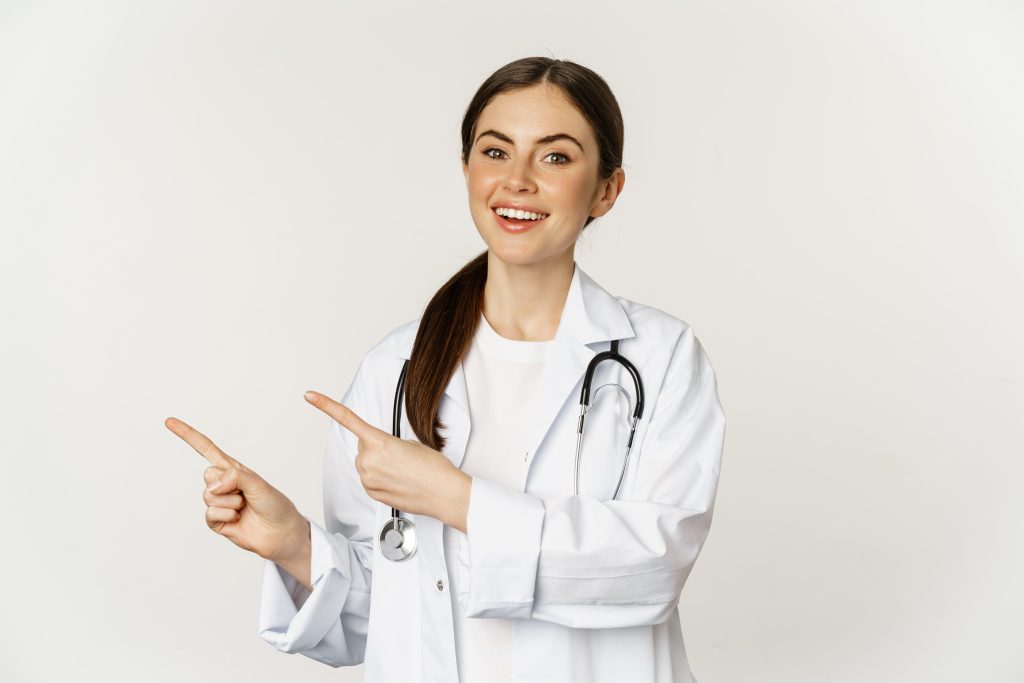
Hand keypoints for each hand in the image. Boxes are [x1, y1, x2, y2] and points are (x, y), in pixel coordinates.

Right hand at [165, 417, 309, 561]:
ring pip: (208, 496)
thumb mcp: (258, 483)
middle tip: (244, 493)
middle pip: (207, 474)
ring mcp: (218, 503)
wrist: (280, 532)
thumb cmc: (274, 505)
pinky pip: (209, 514)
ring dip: (230, 502)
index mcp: (232, 469)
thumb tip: (213, 485)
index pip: (206, 448)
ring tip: (244, 507)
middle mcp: (223, 484)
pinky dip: (225, 516)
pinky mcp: (216, 521)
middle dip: (226, 483)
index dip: (188, 435)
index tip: (169, 422)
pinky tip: (237, 519)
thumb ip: (235, 477)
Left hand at [303, 390, 470, 529]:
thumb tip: (381, 452)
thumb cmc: (434, 468)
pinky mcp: (372, 493)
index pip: (347, 419)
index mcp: (379, 442)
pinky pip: (369, 480)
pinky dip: (380, 479)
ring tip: (402, 471)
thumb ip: (388, 443)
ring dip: (379, 464)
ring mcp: (368, 479)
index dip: (326, 405)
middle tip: (400, 456)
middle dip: (377, 448)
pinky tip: (398, 481)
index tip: (310, 396)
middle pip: (363, 446)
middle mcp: (369, 461)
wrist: (444, 494)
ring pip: (365, 464)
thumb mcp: (411, 443)